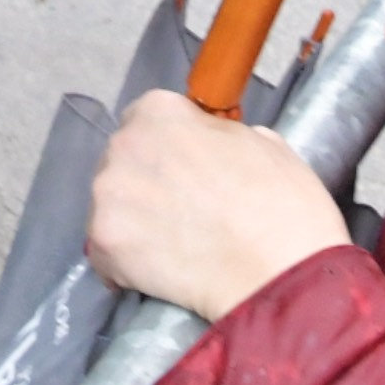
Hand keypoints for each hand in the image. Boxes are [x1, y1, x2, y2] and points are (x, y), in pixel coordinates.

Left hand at [85, 89, 353, 320]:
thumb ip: (220, 135)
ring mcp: (108, 195)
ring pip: (112, 207)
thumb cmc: (281, 204)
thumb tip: (210, 148)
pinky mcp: (103, 243)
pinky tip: (158, 273)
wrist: (276, 272)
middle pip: (123, 161)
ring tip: (171, 247)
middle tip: (181, 211)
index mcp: (161, 111)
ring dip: (134, 223)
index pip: (146, 120)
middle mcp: (124, 145)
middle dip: (145, 182)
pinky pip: (106, 253)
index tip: (184, 170)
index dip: (167, 147)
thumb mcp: (262, 142)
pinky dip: (125, 265)